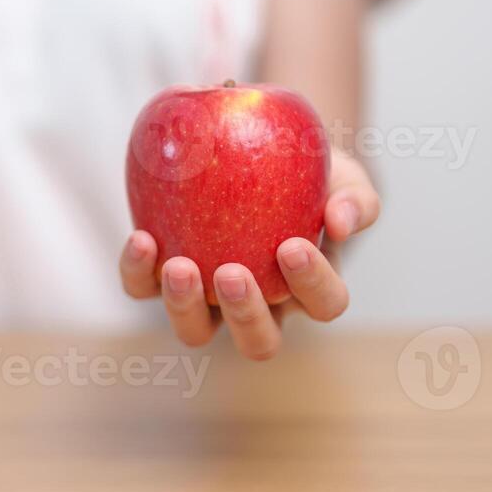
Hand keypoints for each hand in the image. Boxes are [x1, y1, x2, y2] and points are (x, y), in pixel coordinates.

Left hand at [118, 149, 379, 359]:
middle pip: (258, 341)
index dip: (312, 285)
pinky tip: (142, 238)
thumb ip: (354, 198)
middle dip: (244, 315)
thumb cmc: (307, 170)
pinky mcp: (159, 279)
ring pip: (196, 331)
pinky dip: (137, 272)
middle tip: (232, 273)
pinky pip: (143, 289)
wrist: (254, 150)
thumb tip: (341, 220)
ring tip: (179, 265)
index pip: (324, 304)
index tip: (292, 246)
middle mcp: (259, 307)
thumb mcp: (343, 176)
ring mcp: (207, 300)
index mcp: (309, 289)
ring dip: (185, 306)